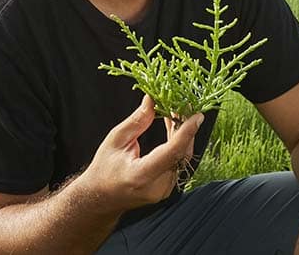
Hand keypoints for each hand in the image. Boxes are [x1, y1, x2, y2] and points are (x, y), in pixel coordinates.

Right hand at [77, 95, 204, 215]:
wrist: (101, 197)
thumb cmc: (104, 169)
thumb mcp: (116, 140)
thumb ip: (137, 122)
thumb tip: (152, 100)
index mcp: (141, 175)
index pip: (172, 152)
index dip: (186, 132)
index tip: (197, 115)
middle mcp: (157, 187)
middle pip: (181, 154)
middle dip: (186, 128)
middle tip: (185, 106)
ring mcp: (164, 191)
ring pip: (182, 158)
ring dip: (182, 135)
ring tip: (178, 112)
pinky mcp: (167, 189)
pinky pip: (178, 163)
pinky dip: (178, 144)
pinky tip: (174, 127)